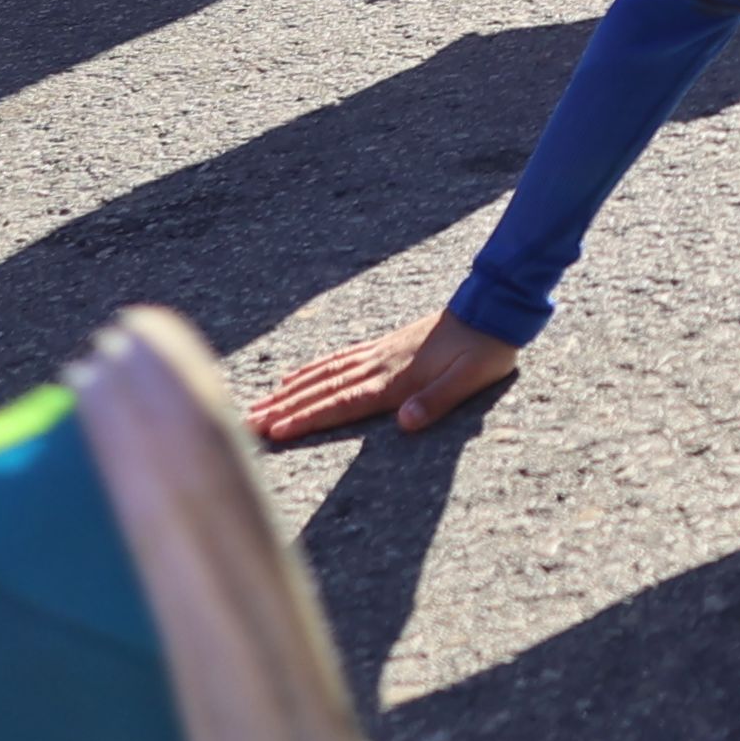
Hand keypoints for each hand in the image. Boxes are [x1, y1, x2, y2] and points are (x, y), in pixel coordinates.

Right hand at [247, 314, 519, 444]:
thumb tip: (405, 422)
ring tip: (258, 404)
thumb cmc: (484, 351)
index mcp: (395, 380)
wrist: (493, 309)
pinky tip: (295, 377)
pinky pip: (338, 360)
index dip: (307, 419)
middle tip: (246, 423)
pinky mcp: (382, 347)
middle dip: (283, 409)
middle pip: (322, 390)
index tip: (274, 431)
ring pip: (324, 375)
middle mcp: (378, 366)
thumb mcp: (471, 379)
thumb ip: (438, 401)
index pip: (342, 404)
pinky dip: (312, 369)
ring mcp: (377, 354)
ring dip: (290, 392)